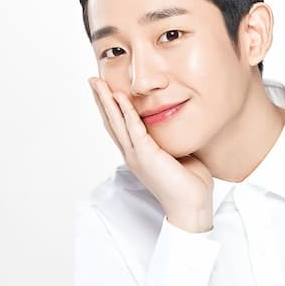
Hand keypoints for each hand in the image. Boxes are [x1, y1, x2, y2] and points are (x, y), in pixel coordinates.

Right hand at [88, 77, 213, 232]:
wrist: (192, 205)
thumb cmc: (189, 184)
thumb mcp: (177, 154)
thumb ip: (170, 141)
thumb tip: (176, 127)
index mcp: (139, 155)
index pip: (120, 127)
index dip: (111, 108)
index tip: (105, 91)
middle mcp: (133, 154)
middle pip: (111, 122)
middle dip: (101, 99)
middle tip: (92, 80)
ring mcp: (137, 155)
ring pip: (116, 122)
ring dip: (106, 101)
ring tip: (97, 83)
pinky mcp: (146, 155)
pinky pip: (133, 128)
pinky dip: (125, 111)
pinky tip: (119, 97)